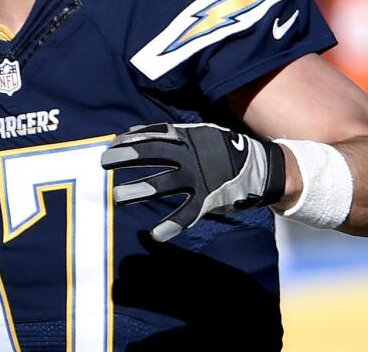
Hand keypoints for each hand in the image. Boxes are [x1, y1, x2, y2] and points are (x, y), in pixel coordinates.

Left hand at [100, 122, 284, 241]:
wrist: (262, 167)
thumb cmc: (222, 150)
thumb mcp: (198, 135)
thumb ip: (167, 135)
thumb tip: (131, 133)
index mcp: (188, 137)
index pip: (153, 135)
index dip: (131, 140)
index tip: (111, 145)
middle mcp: (191, 155)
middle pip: (155, 153)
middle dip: (129, 157)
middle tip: (104, 162)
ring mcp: (200, 178)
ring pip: (165, 184)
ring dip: (139, 189)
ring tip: (118, 196)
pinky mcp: (209, 199)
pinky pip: (187, 214)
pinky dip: (172, 225)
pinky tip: (156, 234)